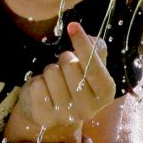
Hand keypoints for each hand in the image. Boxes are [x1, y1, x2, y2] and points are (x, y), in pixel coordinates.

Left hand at [8, 22, 115, 138]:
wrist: (49, 109)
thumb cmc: (71, 82)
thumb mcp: (88, 67)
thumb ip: (96, 51)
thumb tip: (92, 38)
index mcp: (105, 94)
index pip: (94, 66)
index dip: (83, 45)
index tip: (73, 26)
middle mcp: (88, 109)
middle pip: (70, 65)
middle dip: (63, 59)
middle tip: (63, 68)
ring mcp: (66, 116)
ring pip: (52, 73)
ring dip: (49, 71)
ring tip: (53, 81)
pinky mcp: (44, 117)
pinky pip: (36, 85)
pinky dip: (36, 82)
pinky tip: (43, 91)